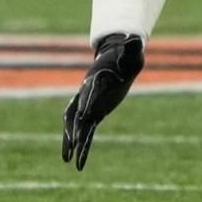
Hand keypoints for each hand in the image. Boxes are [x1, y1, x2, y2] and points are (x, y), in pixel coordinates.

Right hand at [62, 33, 143, 170]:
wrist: (117, 60)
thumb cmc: (126, 56)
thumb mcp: (132, 52)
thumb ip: (132, 47)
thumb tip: (135, 40)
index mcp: (97, 78)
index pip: (90, 91)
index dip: (87, 102)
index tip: (85, 114)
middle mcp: (88, 93)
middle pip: (78, 112)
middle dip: (76, 127)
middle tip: (75, 142)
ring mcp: (89, 104)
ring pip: (75, 125)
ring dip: (71, 141)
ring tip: (67, 159)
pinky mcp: (94, 113)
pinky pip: (85, 131)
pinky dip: (80, 145)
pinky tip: (76, 161)